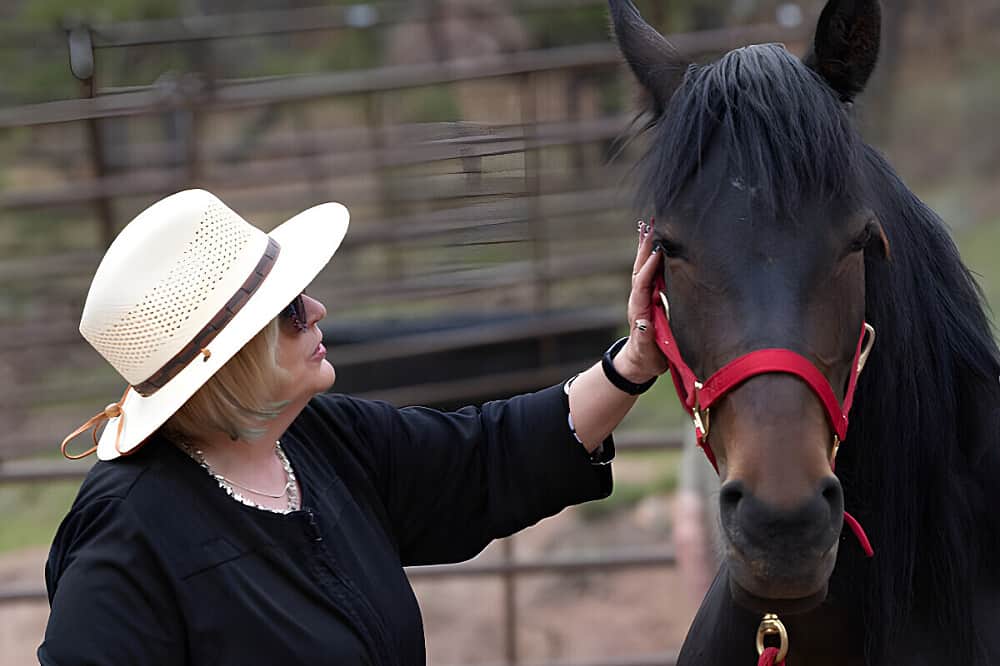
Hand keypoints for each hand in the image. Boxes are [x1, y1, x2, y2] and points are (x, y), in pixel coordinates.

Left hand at [616, 220, 669, 382]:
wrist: (638, 362)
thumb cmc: (647, 358)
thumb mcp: (648, 352)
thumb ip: (645, 338)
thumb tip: (644, 323)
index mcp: (639, 310)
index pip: (642, 284)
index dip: (650, 268)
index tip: (658, 251)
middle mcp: (638, 299)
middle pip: (639, 269)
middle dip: (645, 248)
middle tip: (650, 226)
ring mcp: (642, 297)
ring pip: (642, 267)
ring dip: (645, 247)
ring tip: (650, 226)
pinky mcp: (647, 296)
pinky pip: (648, 272)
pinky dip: (650, 256)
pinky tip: (655, 243)